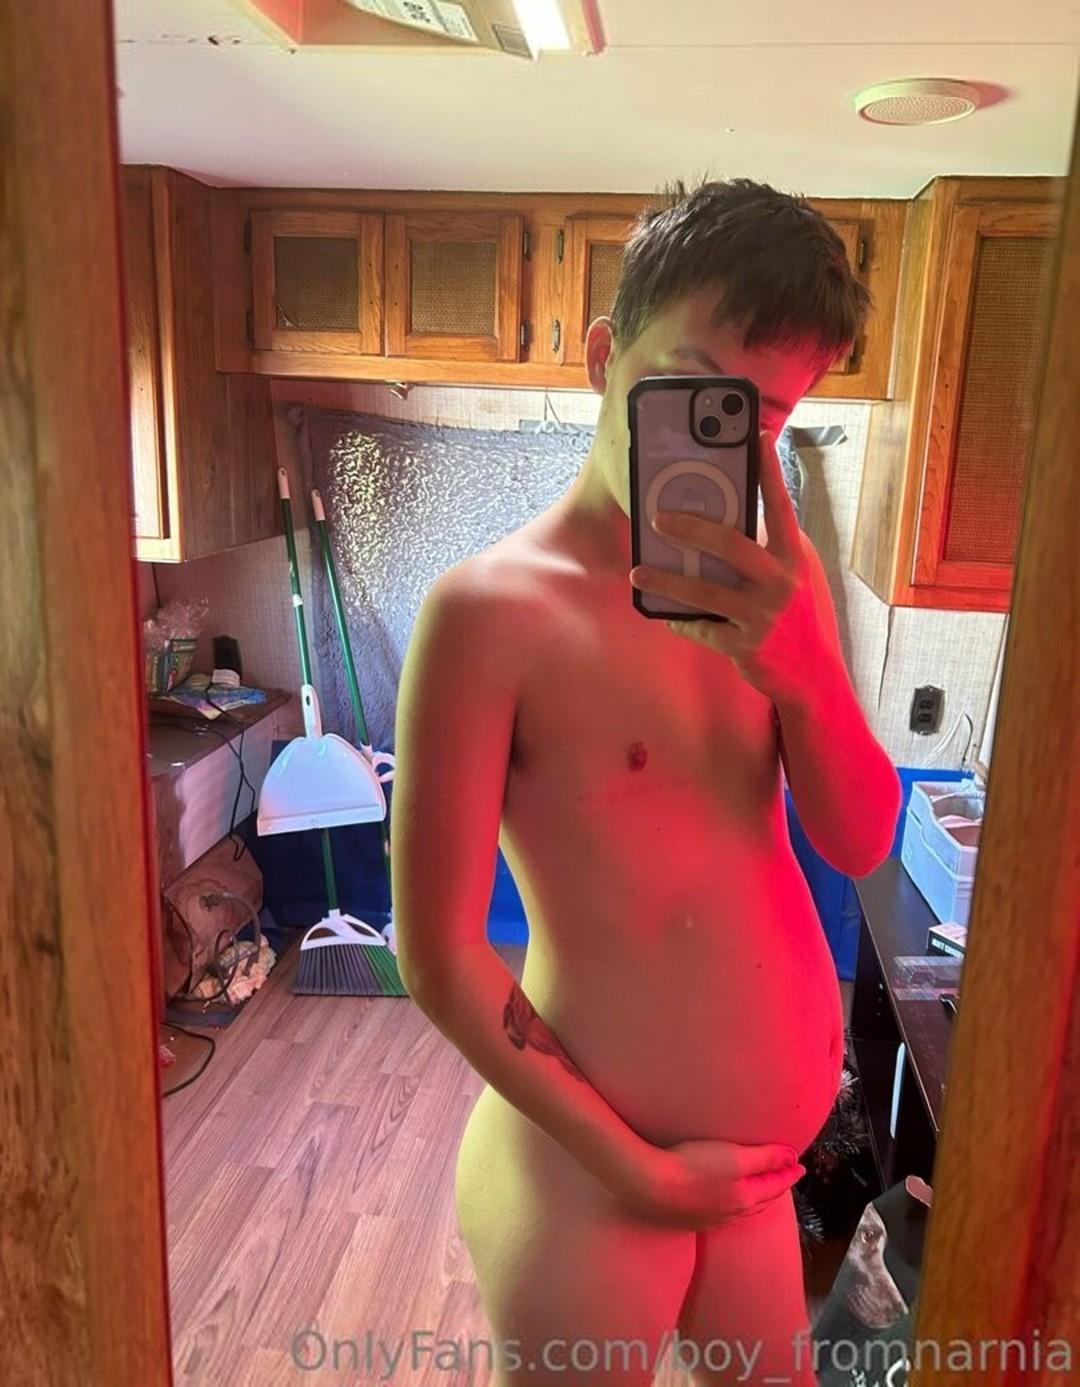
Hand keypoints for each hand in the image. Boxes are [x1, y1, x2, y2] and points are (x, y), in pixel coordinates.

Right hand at [611, 1134, 805, 1229]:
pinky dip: (733, 1204)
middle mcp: (731, 1214)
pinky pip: (721, 1212)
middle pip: (761, 1200)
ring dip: (754, 1197)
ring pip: (741, 1209)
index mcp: (745, 1199)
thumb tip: (791, 1157)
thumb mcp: (734, 1157)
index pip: (775, 1186)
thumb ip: (764, 1158)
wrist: (648, 1186)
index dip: (789, 1173)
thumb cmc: (693, 1167)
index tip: (800, 1165)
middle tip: (784, 1177)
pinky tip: (723, 1200)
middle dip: (775, 1188)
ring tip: (758, 1188)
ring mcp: (710, 1219)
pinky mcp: (689, 1218)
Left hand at [628, 431, 832, 709]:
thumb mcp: (790, 576)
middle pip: (731, 545)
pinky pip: (703, 628)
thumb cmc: (795, 616)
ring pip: (706, 592)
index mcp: (793, 556)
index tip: (756, 435)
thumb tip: (717, 521)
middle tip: (658, 517)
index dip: (768, 471)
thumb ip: (764, 550)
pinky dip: (681, 621)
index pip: (780, 506)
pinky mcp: (747, 645)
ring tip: (637, 571)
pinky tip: (664, 616)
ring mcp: (764, 615)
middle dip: (692, 528)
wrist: (813, 676)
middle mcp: (782, 581)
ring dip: (667, 580)